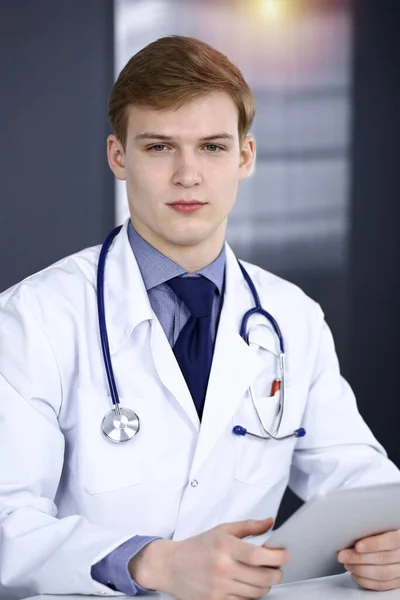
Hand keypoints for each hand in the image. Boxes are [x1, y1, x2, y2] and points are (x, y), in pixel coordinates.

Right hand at [129, 517, 289, 599]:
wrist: (171, 566)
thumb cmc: (197, 546)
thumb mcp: (222, 530)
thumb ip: (248, 526)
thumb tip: (270, 522)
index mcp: (224, 546)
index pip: (258, 555)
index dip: (277, 557)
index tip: (285, 555)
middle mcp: (222, 568)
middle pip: (262, 577)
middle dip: (276, 573)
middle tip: (278, 567)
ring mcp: (219, 588)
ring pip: (256, 592)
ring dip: (266, 584)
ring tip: (264, 575)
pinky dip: (251, 594)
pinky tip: (249, 584)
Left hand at [338, 528, 399, 590]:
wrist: (391, 546)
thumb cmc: (383, 532)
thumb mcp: (381, 526)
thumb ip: (372, 527)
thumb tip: (350, 530)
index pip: (391, 541)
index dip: (373, 544)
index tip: (357, 546)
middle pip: (383, 559)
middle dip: (359, 558)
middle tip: (343, 555)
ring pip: (382, 574)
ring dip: (360, 570)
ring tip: (347, 564)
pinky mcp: (397, 581)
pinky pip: (382, 585)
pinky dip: (366, 581)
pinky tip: (355, 574)